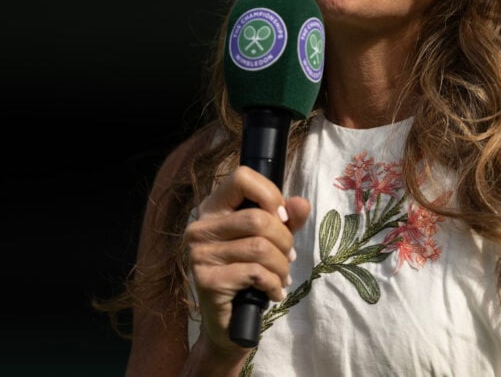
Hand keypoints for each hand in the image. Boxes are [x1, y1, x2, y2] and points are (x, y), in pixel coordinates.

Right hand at [184, 166, 310, 358]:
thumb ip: (287, 220)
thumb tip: (301, 204)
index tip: (282, 218)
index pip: (242, 177)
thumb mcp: (273, 240)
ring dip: (282, 266)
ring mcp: (199, 254)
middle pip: (258, 218)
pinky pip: (255, 272)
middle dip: (284, 240)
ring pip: (260, 247)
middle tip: (288, 258)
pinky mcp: (207, 280)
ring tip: (282, 276)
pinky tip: (273, 292)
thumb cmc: (250, 275)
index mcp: (213, 208)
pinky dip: (274, 284)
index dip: (270, 195)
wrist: (231, 324)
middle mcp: (200, 227)